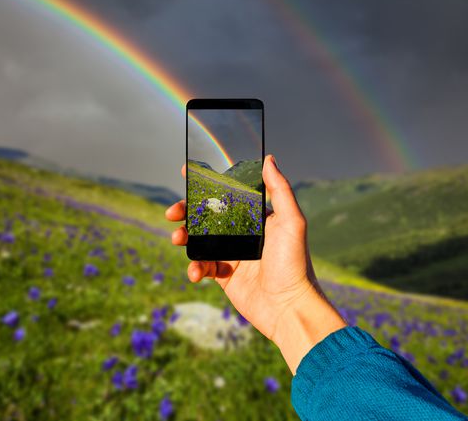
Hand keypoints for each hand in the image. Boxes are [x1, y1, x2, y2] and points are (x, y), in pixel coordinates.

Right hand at [165, 154, 345, 372]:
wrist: (288, 307)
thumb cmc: (294, 263)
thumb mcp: (291, 222)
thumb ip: (279, 190)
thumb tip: (268, 159)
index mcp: (256, 218)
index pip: (228, 196)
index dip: (207, 185)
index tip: (187, 174)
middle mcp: (243, 234)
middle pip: (207, 216)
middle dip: (186, 212)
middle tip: (173, 213)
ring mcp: (232, 255)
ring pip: (199, 240)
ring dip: (184, 237)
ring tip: (177, 239)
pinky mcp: (224, 276)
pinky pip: (202, 266)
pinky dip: (195, 267)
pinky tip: (197, 272)